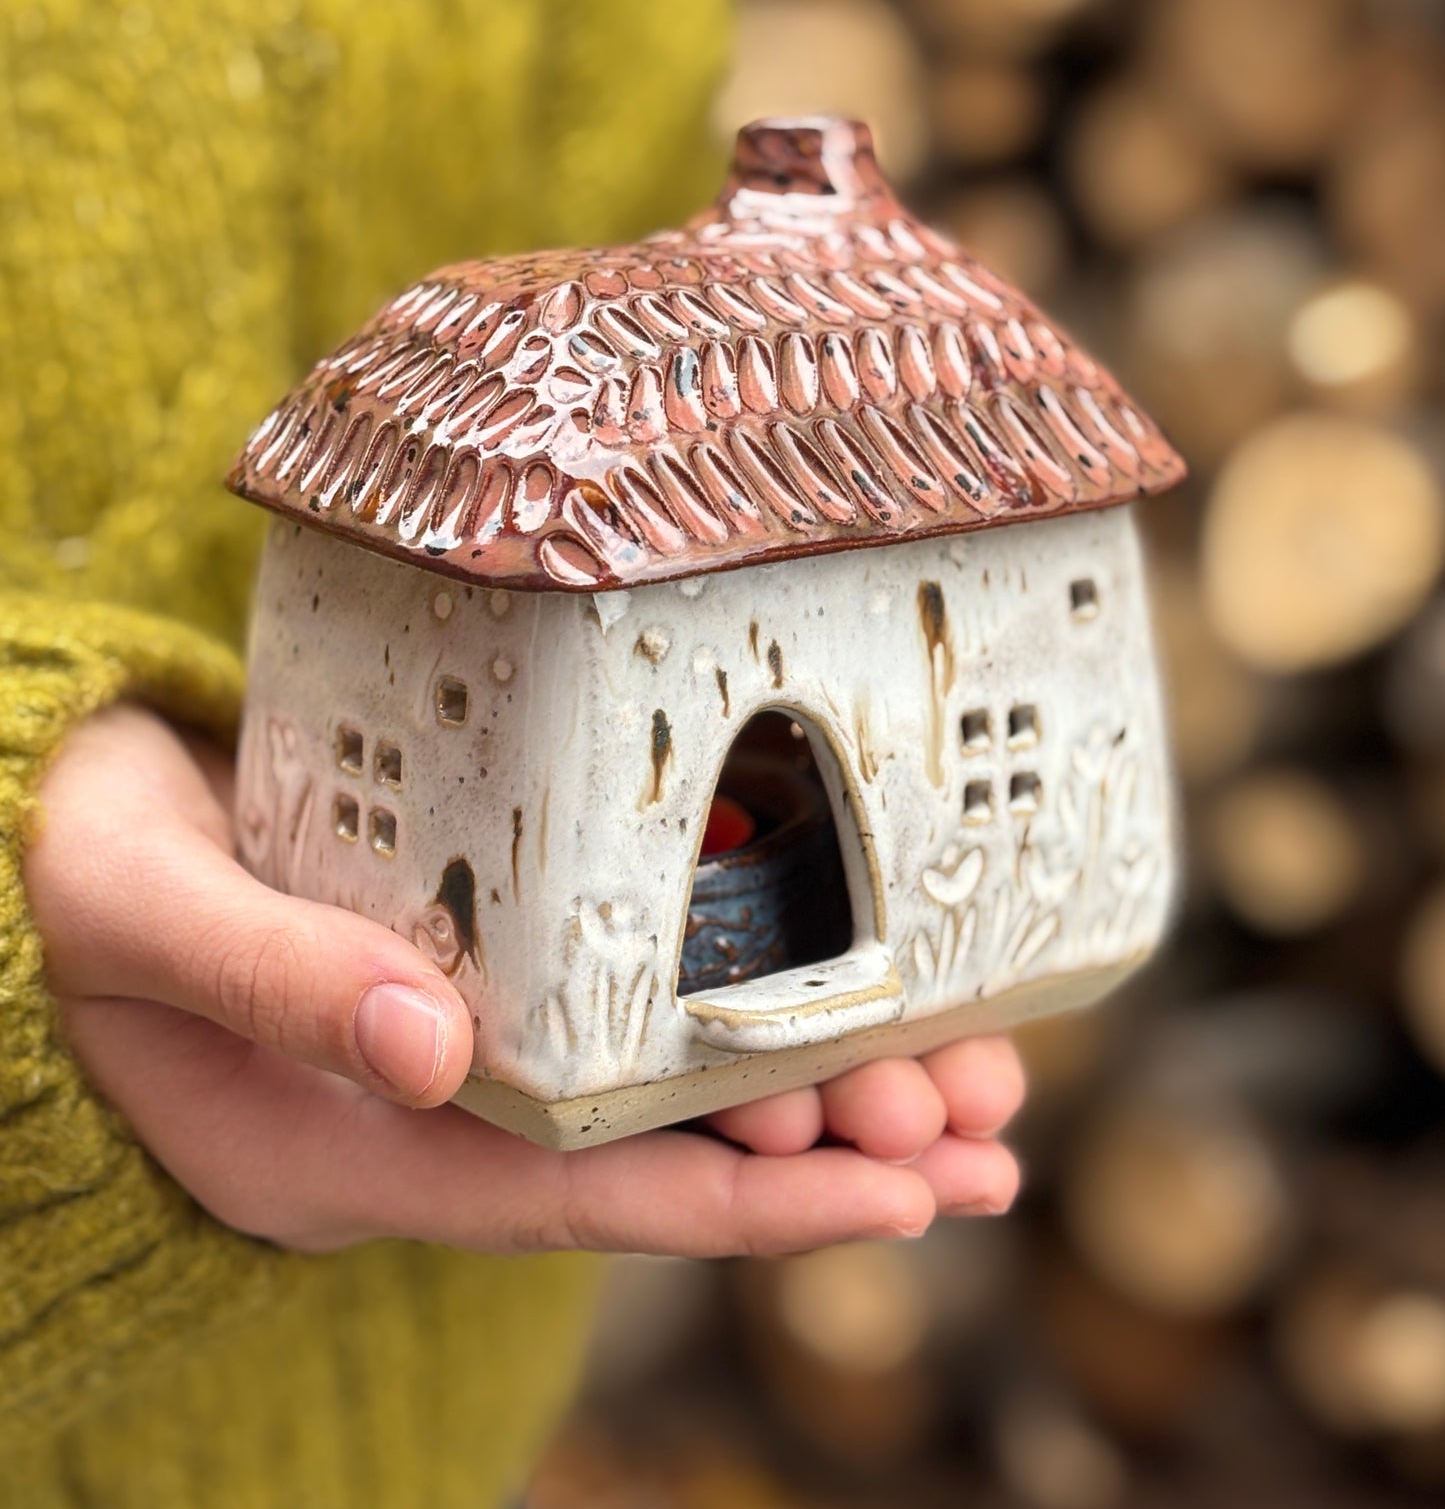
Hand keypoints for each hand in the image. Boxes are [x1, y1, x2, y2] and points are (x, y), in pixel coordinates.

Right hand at [24, 705, 1023, 1255]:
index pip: (585, 1196)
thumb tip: (429, 1045)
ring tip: (967, 1075)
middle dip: (827, 1142)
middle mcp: (432, 1116)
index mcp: (353, 1142)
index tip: (899, 1196)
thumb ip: (270, 974)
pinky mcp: (479, 968)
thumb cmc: (75, 873)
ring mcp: (458, 1049)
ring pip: (666, 1091)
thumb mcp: (142, 910)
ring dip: (816, 1079)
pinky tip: (840, 974)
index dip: (749, 1204)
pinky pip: (631, 1007)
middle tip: (978, 1118)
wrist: (46, 835)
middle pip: (662, 1158)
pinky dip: (742, 996)